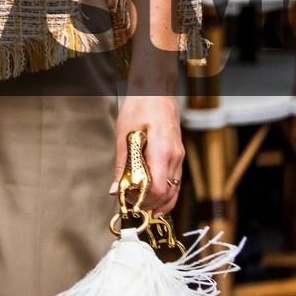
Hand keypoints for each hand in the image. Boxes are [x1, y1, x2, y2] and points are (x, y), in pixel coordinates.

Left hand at [113, 92, 183, 215]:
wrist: (155, 90)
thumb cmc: (140, 107)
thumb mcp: (124, 135)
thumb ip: (122, 165)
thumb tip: (116, 190)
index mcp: (162, 152)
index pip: (159, 189)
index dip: (143, 201)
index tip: (127, 201)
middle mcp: (175, 157)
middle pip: (167, 195)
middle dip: (148, 204)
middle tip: (130, 205)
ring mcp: (179, 156)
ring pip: (174, 191)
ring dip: (157, 202)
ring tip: (139, 205)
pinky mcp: (178, 155)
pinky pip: (175, 181)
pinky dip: (164, 192)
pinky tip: (151, 196)